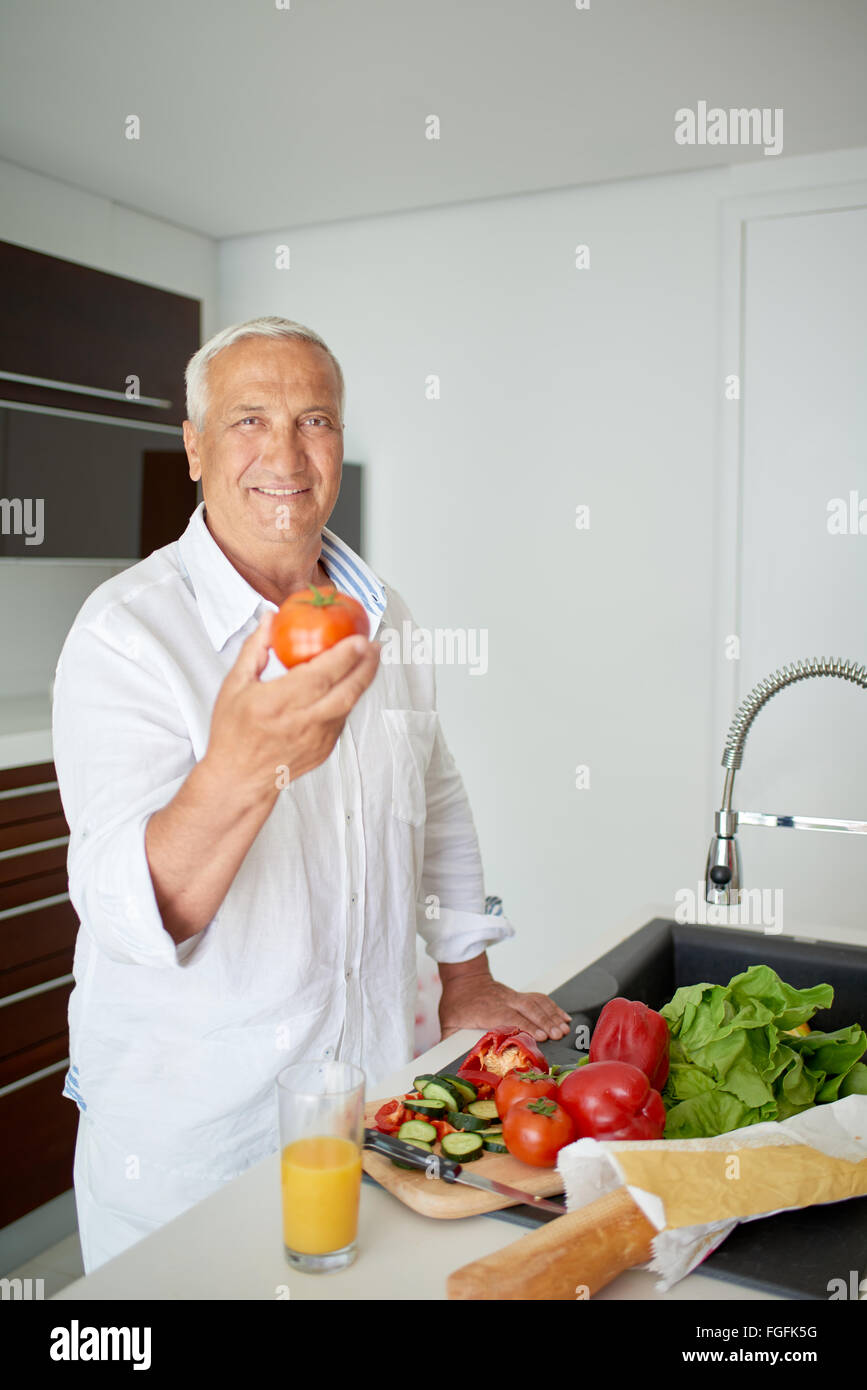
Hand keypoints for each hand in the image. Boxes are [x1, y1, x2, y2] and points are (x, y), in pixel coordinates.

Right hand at [205, 613, 380, 804]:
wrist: (239, 779)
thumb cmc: (233, 733)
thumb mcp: (235, 686)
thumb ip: (255, 648)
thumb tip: (270, 618)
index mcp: (276, 704)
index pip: (318, 677)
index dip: (343, 657)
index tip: (358, 638)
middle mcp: (300, 722)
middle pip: (344, 691)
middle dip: (365, 666)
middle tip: (374, 644)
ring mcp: (316, 738)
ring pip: (349, 705)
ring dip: (363, 680)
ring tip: (370, 658)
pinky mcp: (325, 749)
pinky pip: (342, 718)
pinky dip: (350, 698)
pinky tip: (352, 682)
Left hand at [438, 973, 571, 1043]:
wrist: (464, 979)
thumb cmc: (457, 1003)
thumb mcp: (448, 1021)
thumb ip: (449, 1041)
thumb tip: (449, 1062)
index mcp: (486, 1010)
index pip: (509, 1017)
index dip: (526, 1026)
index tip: (541, 1036)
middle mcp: (502, 1001)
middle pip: (527, 1010)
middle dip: (545, 1022)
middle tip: (559, 1035)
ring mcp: (513, 997)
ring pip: (535, 1003)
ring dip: (552, 1015)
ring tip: (565, 1028)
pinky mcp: (519, 996)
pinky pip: (539, 998)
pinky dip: (553, 1007)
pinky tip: (564, 1017)